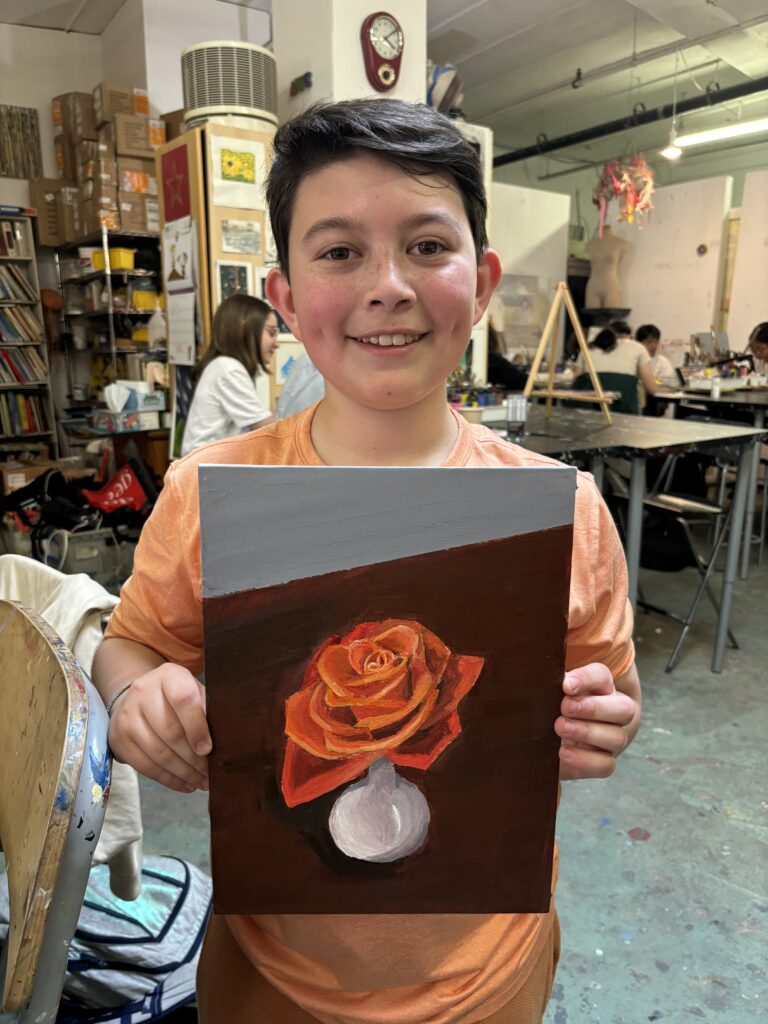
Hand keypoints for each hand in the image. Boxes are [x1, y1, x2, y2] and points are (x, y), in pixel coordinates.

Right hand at [108, 663, 210, 793]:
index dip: (197, 727)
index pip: (183, 699)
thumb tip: (228, 739)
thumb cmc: (176, 698)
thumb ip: (207, 710)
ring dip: (183, 772)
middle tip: (209, 774)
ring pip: (158, 752)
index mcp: (168, 676)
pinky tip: (184, 784)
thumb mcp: (194, 692)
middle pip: (170, 731)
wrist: (138, 698)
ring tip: (200, 782)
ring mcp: (127, 715)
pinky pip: (144, 765)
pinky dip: (168, 778)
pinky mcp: (119, 738)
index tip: (208, 749)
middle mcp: (143, 692)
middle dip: (193, 758)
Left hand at [554, 663, 637, 779]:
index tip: (566, 685)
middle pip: (623, 708)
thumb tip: (544, 677)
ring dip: (588, 733)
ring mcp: (613, 739)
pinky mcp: (604, 762)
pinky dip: (585, 760)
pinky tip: (563, 752)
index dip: (586, 679)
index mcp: (602, 687)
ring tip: (560, 728)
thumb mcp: (550, 691)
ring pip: (617, 737)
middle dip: (593, 708)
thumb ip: (550, 683)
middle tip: (565, 708)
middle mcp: (615, 712)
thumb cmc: (550, 705)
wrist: (549, 736)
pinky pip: (606, 765)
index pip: (602, 676)